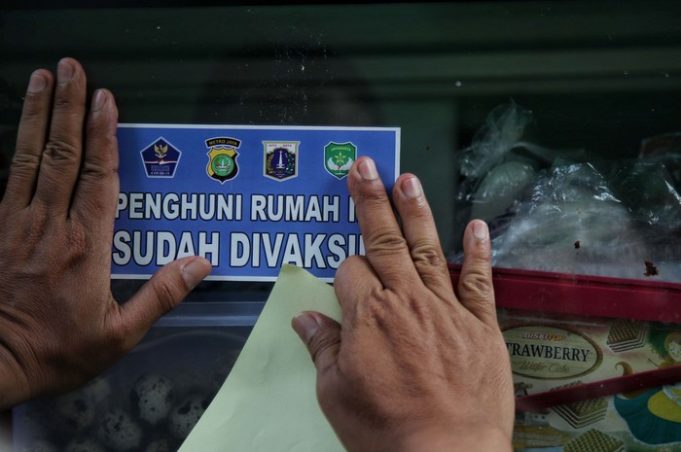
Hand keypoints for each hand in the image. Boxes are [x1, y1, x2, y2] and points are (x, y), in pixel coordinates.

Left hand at [0, 58, 210, 408]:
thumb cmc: (58, 350)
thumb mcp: (120, 334)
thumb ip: (161, 295)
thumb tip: (200, 261)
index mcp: (86, 245)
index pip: (97, 177)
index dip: (103, 135)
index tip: (105, 100)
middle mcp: (50, 224)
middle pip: (60, 153)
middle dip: (67, 107)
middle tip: (71, 68)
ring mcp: (16, 222)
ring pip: (29, 156)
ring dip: (36, 114)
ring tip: (41, 78)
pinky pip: (7, 176)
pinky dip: (15, 144)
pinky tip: (19, 127)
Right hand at [293, 157, 513, 450]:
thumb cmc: (385, 429)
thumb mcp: (336, 393)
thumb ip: (322, 348)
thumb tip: (304, 317)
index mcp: (367, 315)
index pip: (349, 270)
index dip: (342, 272)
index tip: (342, 287)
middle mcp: (406, 299)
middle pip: (383, 240)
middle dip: (370, 200)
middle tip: (364, 165)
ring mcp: (446, 308)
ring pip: (427, 248)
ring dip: (416, 211)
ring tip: (407, 178)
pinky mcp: (480, 324)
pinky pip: (479, 280)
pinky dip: (478, 252)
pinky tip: (477, 225)